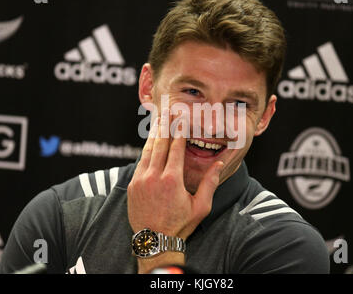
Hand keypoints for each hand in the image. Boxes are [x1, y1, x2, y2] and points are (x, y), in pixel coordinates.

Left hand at [127, 108, 223, 240]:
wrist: (155, 241)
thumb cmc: (181, 225)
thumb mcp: (201, 206)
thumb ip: (210, 183)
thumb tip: (220, 164)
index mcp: (172, 179)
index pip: (175, 148)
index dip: (179, 131)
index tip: (181, 118)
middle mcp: (154, 176)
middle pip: (159, 144)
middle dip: (165, 126)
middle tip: (168, 111)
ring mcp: (140, 180)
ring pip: (147, 151)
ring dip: (153, 135)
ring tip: (158, 121)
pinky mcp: (133, 185)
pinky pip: (140, 162)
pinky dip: (146, 150)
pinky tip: (150, 143)